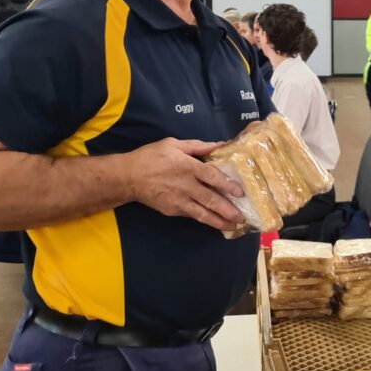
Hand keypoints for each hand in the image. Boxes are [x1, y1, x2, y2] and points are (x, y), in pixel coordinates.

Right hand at [125, 138, 245, 231]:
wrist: (128, 177)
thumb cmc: (151, 157)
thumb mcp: (173, 144)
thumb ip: (197, 146)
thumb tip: (219, 144)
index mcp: (187, 166)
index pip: (212, 177)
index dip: (227, 185)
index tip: (240, 192)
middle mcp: (186, 185)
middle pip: (210, 199)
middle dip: (228, 210)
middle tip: (242, 217)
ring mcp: (179, 200)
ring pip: (202, 213)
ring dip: (219, 221)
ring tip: (233, 227)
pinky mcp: (172, 210)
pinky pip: (192, 216)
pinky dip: (205, 220)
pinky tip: (215, 224)